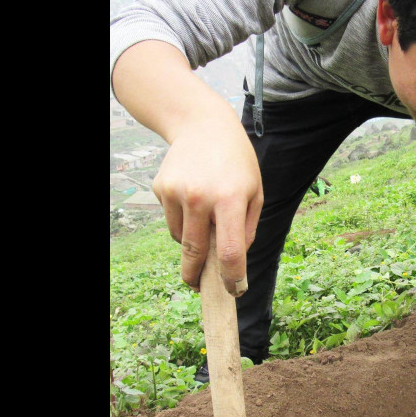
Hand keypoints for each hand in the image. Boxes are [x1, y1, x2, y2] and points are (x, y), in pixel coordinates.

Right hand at [151, 121, 262, 295]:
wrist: (203, 126)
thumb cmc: (237, 163)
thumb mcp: (254, 192)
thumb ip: (247, 229)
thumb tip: (234, 262)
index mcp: (230, 199)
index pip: (230, 251)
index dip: (231, 278)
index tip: (233, 291)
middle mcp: (200, 197)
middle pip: (195, 253)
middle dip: (197, 276)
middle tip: (199, 287)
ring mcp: (176, 192)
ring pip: (180, 238)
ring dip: (191, 243)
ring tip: (205, 220)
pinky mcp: (161, 189)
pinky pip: (171, 221)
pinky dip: (182, 222)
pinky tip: (192, 200)